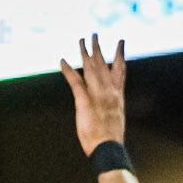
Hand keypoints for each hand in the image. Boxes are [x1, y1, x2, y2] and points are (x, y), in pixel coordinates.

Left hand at [60, 34, 126, 155]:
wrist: (109, 148)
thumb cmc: (112, 141)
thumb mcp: (116, 122)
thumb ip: (113, 111)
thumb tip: (111, 111)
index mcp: (118, 95)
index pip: (120, 70)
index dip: (120, 54)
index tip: (120, 42)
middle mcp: (109, 91)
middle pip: (103, 64)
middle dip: (98, 48)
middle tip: (94, 34)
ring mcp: (97, 95)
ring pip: (90, 68)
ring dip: (85, 52)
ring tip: (81, 39)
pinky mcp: (84, 102)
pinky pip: (75, 82)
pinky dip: (68, 70)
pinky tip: (63, 60)